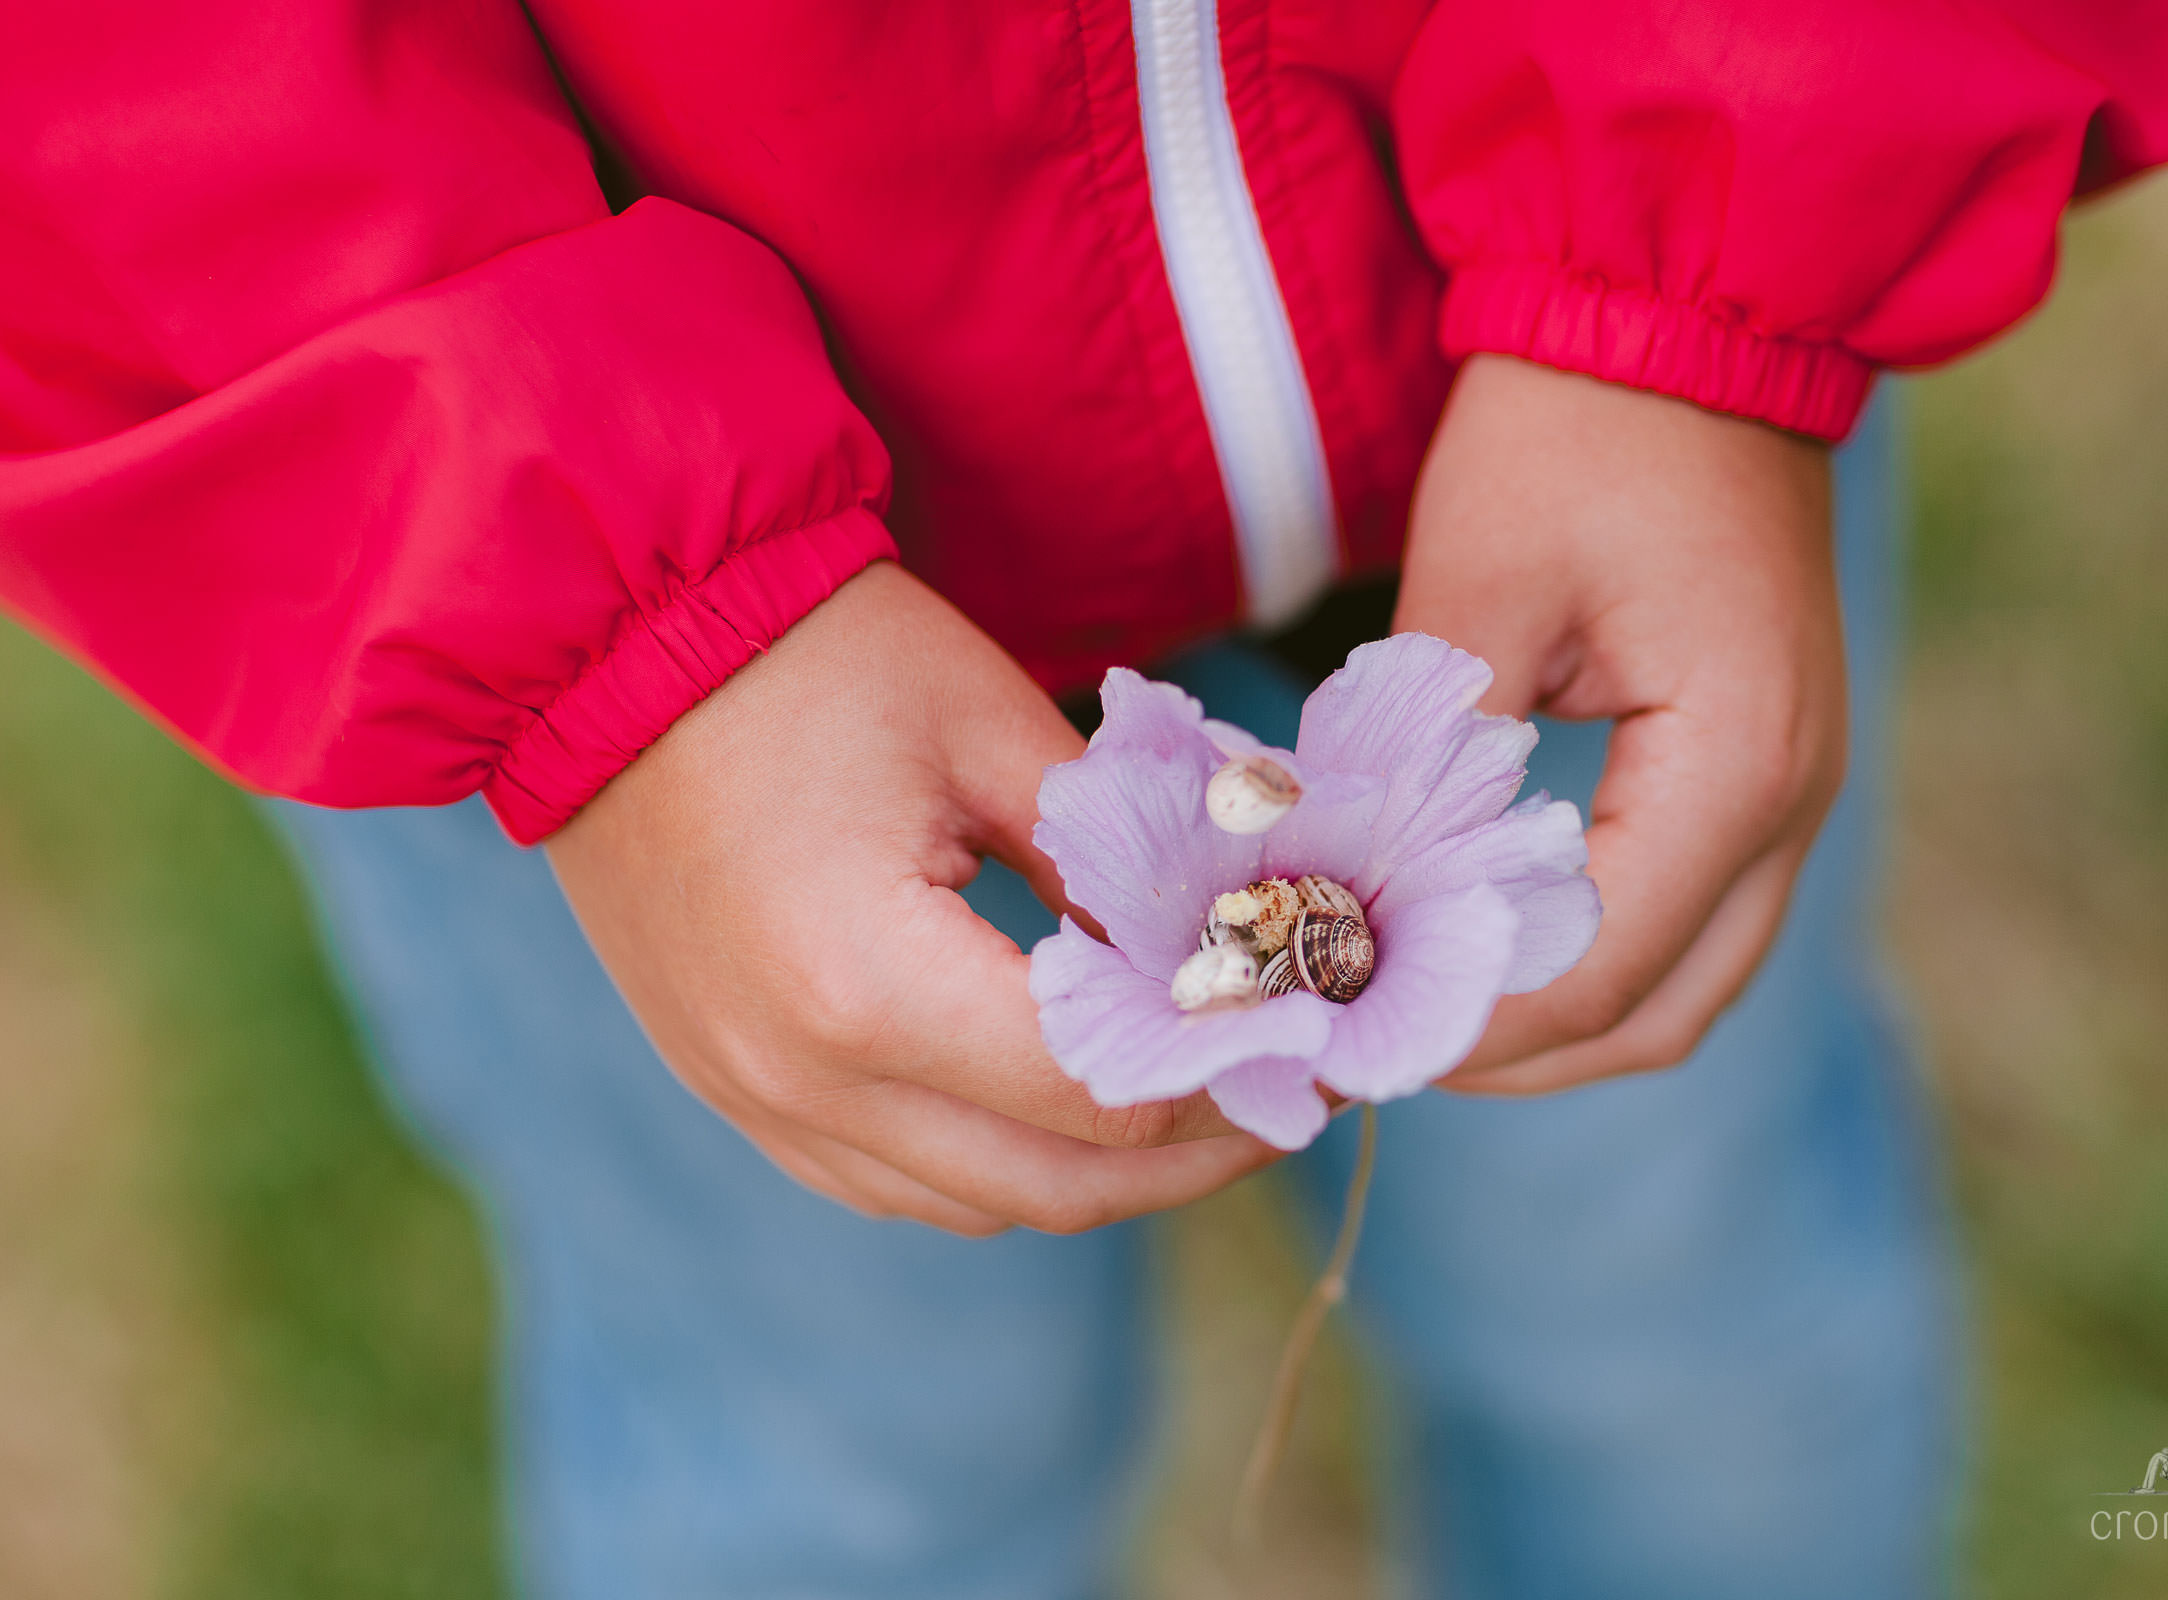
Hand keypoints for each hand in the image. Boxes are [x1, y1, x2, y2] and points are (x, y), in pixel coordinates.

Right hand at [547, 561, 1272, 1233]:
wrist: (609, 633)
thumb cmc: (812, 651)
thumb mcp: (998, 733)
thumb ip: (1117, 866)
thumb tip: (1220, 956)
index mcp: (870, 984)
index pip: (1103, 1088)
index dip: (1230, 1071)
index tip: (1309, 1037)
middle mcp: (801, 1075)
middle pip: (1050, 1184)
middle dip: (1188, 1153)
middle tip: (1278, 1095)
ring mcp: (749, 1093)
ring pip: (968, 1202)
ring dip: (1089, 1173)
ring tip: (1184, 1104)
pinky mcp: (725, 1081)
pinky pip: (880, 1178)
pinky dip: (985, 1162)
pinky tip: (1051, 1103)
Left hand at [1395, 356, 1845, 1092]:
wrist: (1690, 314)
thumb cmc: (1573, 432)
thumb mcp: (1477, 594)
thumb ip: (1429, 769)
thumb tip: (1357, 909)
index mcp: (1735, 764)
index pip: (1595, 973)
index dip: (1461, 1022)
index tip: (1343, 1027)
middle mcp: (1793, 801)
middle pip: (1659, 1016)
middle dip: (1511, 1050)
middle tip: (1371, 1039)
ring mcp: (1794, 787)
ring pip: (1685, 980)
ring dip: (1553, 1014)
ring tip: (1415, 999)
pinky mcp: (1762, 763)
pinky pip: (1687, 912)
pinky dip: (1588, 950)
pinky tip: (1480, 931)